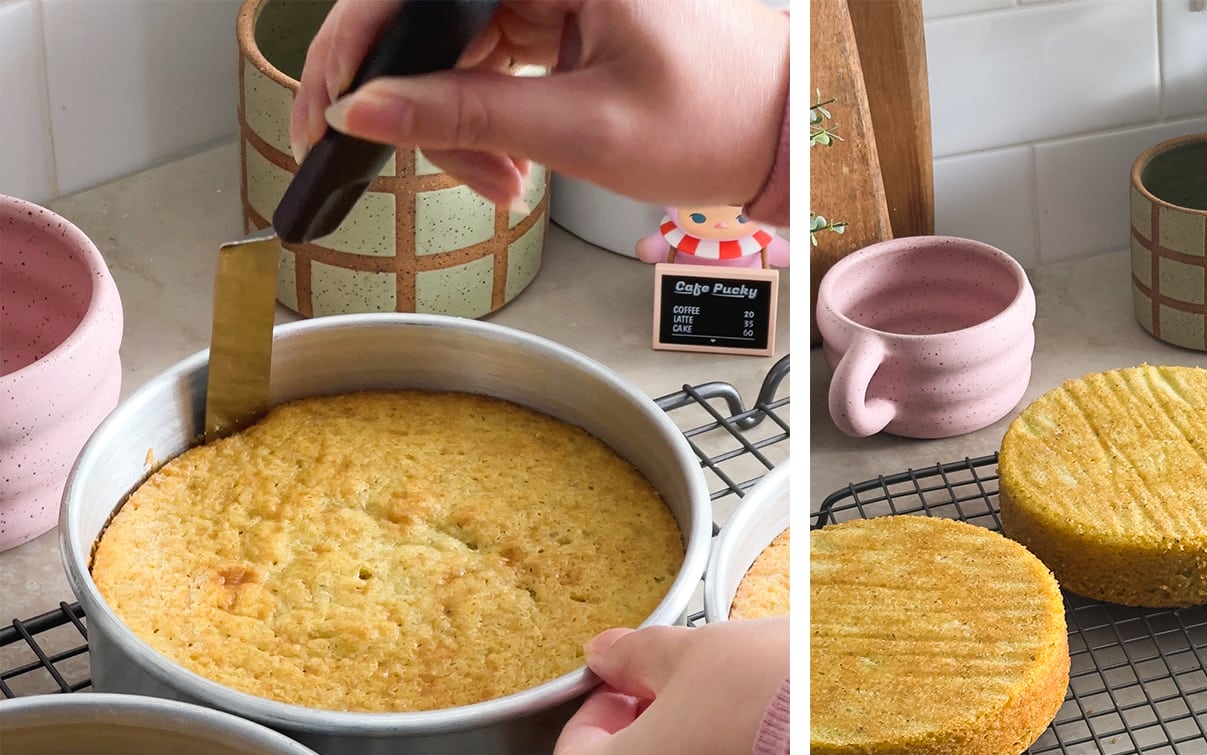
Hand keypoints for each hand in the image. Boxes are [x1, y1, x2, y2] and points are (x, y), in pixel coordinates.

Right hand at [290, 0, 788, 211]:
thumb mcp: (583, 128)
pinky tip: (507, 160)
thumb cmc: (719, 119)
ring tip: (498, 183)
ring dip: (453, 121)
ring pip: (452, 46)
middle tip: (388, 163)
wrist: (781, 134)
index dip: (355, 48)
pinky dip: (484, 113)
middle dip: (410, 102)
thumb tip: (367, 113)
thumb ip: (467, 117)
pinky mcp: (559, 13)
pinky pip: (488, 57)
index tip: (323, 113)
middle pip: (428, 20)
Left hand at [549, 620, 788, 754]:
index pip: (578, 744)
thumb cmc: (767, 704)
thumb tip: (608, 653)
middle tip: (694, 702)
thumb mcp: (689, 653)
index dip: (616, 701)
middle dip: (650, 747)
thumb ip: (633, 656)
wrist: (865, 748)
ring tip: (738, 734)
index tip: (646, 682)